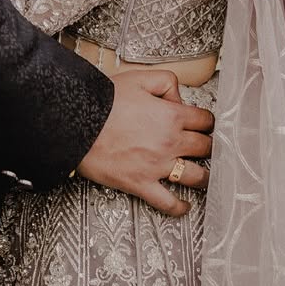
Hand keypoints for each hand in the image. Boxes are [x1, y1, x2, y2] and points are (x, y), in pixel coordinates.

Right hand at [77, 70, 213, 216]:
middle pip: (205, 148)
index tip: (206, 125)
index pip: (204, 120)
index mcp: (171, 115)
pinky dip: (180, 207)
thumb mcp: (139, 78)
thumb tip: (179, 98)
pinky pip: (168, 202)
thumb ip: (166, 82)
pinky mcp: (141, 184)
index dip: (207, 121)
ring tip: (206, 176)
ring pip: (196, 177)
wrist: (76, 121)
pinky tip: (185, 205)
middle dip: (208, 146)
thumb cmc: (104, 100)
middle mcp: (170, 142)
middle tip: (208, 148)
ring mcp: (157, 166)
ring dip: (204, 177)